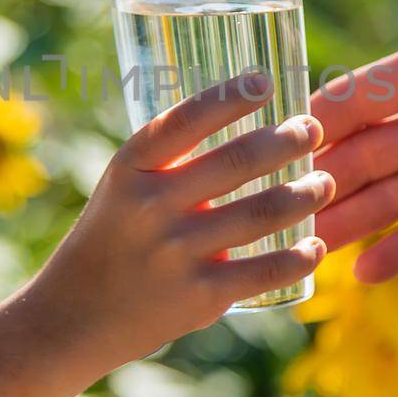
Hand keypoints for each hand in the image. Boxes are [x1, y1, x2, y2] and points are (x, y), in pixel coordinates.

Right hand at [32, 70, 335, 365]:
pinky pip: (266, 270)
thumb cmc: (111, 239)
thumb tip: (242, 123)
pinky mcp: (200, 297)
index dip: (230, 95)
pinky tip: (315, 245)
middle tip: (312, 129)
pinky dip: (300, 255)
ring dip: (305, 193)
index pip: (186, 119)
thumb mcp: (123, 187)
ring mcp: (177, 253)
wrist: (73, 317)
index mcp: (131, 168)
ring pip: (262, 212)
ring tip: (323, 182)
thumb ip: (171, 161)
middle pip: (237, 161)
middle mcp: (152, 206)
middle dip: (288, 140)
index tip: (266, 79)